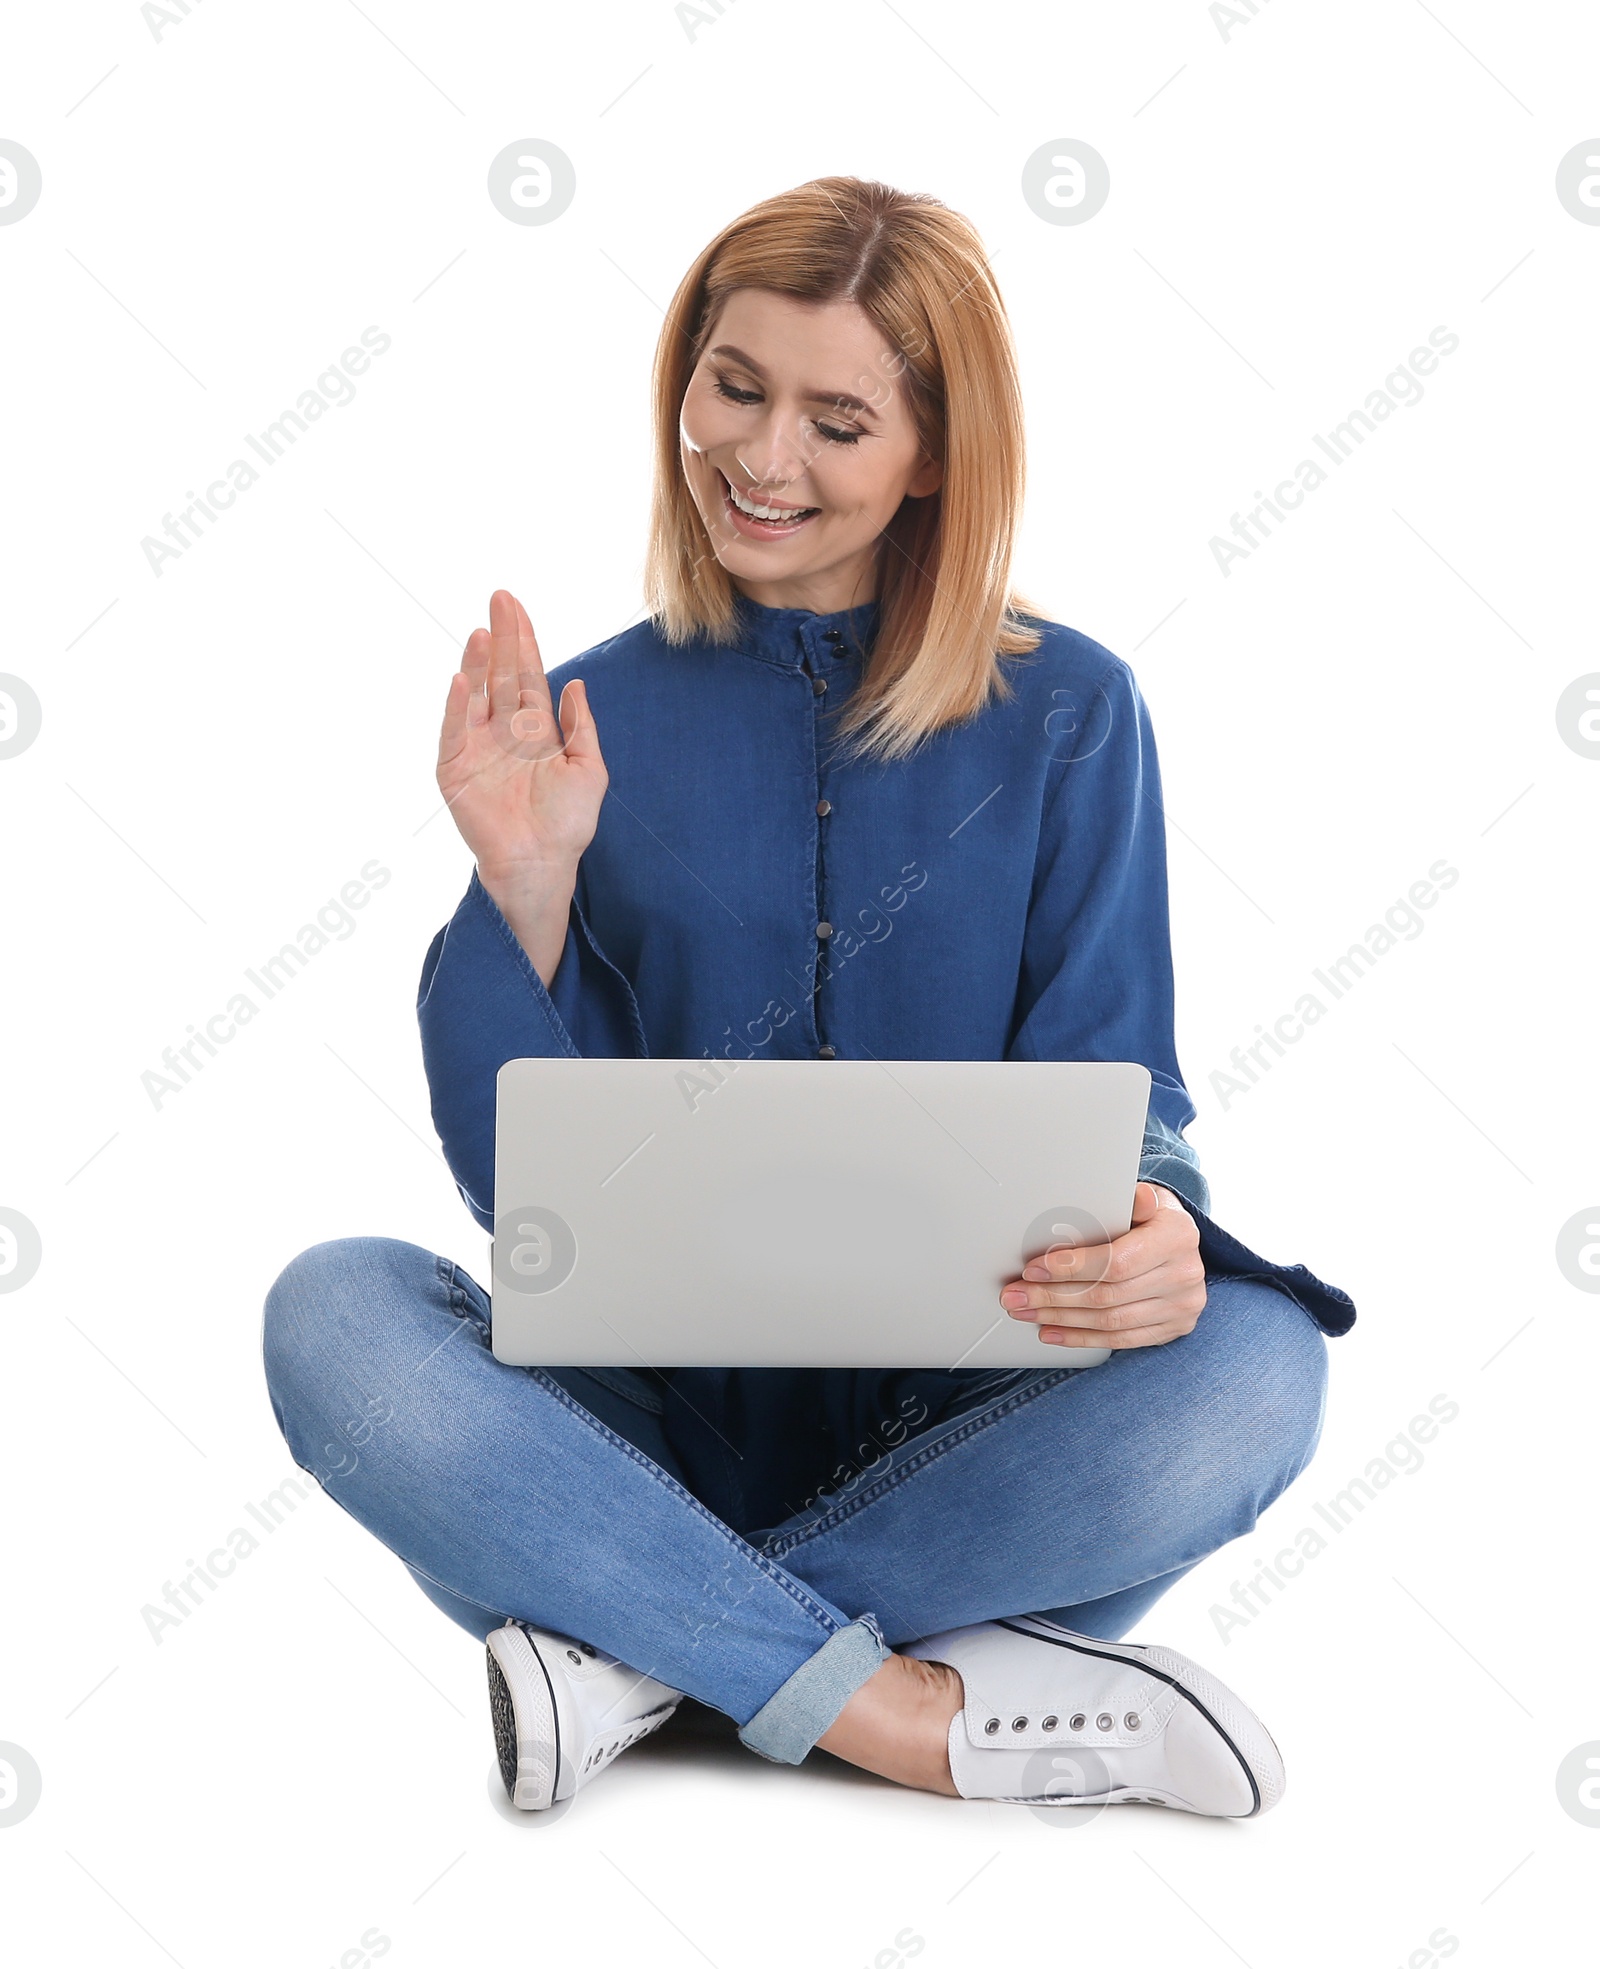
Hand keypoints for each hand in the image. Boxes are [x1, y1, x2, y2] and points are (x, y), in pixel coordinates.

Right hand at [436, 589, 607, 891]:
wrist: (541, 864)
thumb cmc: (568, 824)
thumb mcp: (589, 769)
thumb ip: (581, 726)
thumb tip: (575, 682)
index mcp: (535, 729)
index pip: (527, 673)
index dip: (523, 640)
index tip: (515, 606)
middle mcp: (503, 731)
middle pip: (501, 674)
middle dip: (502, 637)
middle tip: (499, 598)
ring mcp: (476, 747)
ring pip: (477, 695)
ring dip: (479, 663)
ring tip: (483, 632)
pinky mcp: (455, 768)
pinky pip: (454, 729)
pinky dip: (456, 704)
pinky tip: (463, 677)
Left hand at [999, 1182, 1205, 1349]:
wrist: (1183, 1243)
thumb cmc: (1153, 1216)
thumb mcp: (1146, 1197)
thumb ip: (1133, 1200)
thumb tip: (1132, 1195)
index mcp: (1177, 1236)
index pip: (1116, 1261)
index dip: (1071, 1268)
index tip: (1033, 1269)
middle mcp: (1184, 1275)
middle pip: (1107, 1296)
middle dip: (1052, 1297)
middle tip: (1015, 1295)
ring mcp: (1182, 1306)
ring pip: (1110, 1322)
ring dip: (1060, 1319)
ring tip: (1026, 1312)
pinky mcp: (1173, 1328)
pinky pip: (1121, 1340)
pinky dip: (1081, 1337)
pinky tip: (1052, 1331)